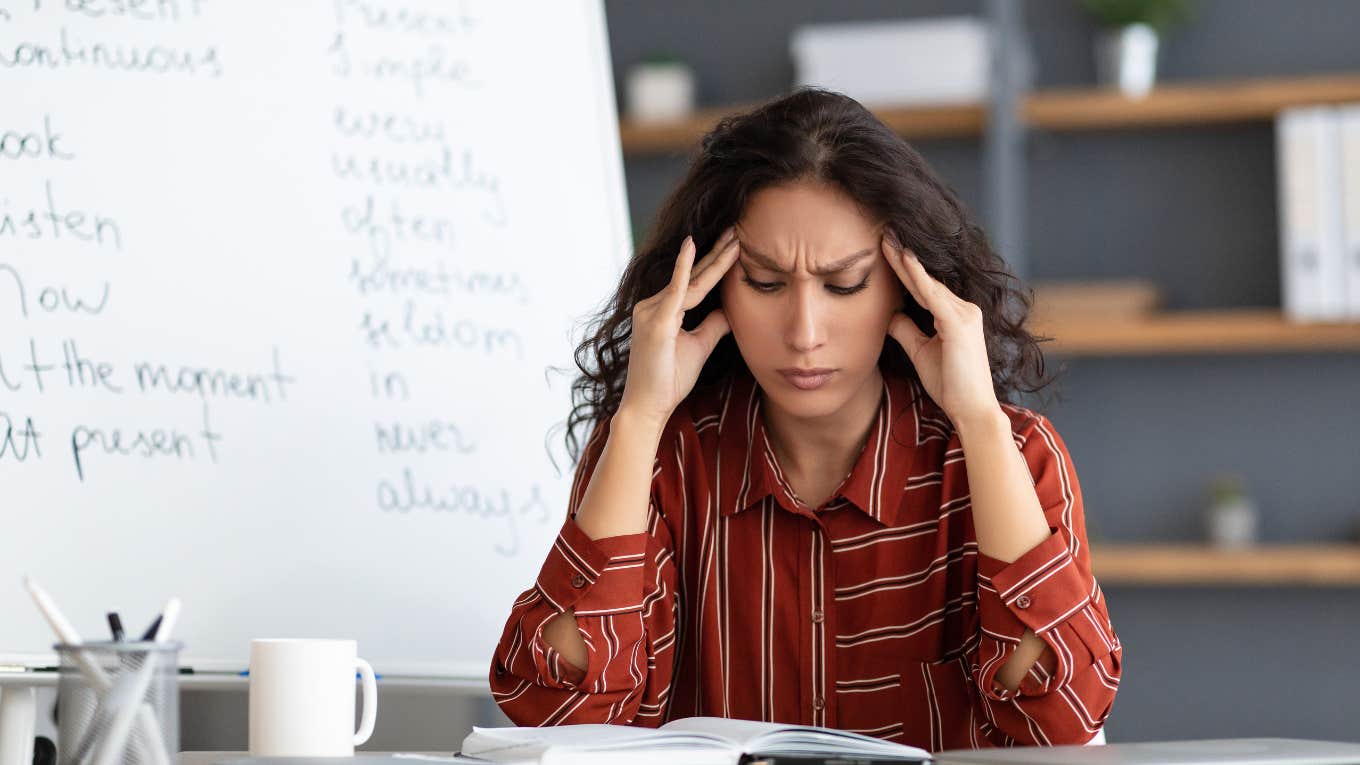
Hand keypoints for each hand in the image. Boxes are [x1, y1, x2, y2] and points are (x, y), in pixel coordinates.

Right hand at [618, 227, 739, 427]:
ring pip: (690, 281)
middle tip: (737, 229)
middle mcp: (653, 305)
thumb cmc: (668, 380)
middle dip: (716, 252)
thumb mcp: (698, 347)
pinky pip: (675, 290)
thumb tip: (730, 310)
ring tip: (733, 236)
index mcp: (662, 311)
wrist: (648, 406)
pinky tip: (692, 247)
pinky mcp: (655, 321)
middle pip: (692, 275)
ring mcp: (652, 311)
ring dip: (713, 258)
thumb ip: (712, 326)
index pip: (694, 282)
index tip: (734, 245)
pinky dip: (685, 268)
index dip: (715, 264)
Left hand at [881, 233, 1000, 426]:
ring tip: (886, 239)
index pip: (923, 287)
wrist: (971, 409)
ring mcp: (964, 315)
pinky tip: (904, 259)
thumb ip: (907, 331)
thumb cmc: (950, 385)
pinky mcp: (959, 325)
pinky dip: (919, 277)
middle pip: (925, 280)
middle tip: (883, 233)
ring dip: (905, 260)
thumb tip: (890, 314)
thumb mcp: (921, 352)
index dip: (903, 269)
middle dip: (902, 257)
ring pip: (928, 283)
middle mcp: (964, 310)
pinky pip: (934, 296)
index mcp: (955, 316)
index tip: (884, 250)